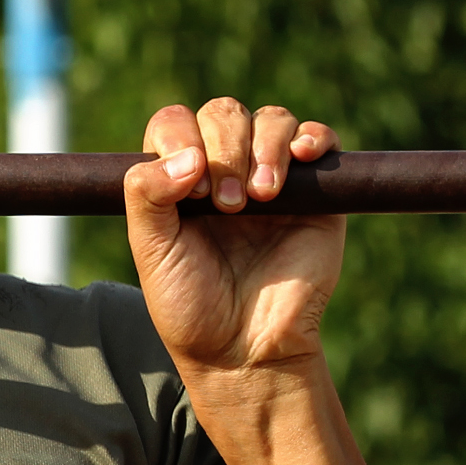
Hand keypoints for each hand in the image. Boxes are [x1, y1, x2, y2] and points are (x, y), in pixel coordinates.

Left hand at [124, 98, 343, 373]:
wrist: (245, 350)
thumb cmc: (191, 304)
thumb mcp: (151, 250)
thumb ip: (147, 195)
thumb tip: (186, 157)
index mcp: (179, 176)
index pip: (175, 123)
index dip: (181, 139)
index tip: (191, 190)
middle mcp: (225, 168)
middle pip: (223, 113)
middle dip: (224, 150)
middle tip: (227, 206)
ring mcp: (272, 176)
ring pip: (271, 120)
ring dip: (265, 147)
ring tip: (261, 198)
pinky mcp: (316, 193)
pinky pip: (318, 140)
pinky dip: (312, 137)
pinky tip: (303, 157)